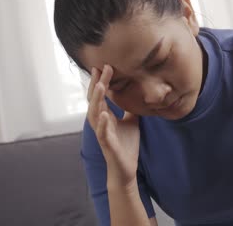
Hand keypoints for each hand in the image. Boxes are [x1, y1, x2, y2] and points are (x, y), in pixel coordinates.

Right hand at [87, 65, 140, 190]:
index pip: (101, 94)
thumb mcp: (132, 121)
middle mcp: (100, 122)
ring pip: (95, 113)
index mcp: (105, 115)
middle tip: (103, 67)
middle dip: (98, 83)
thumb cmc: (126, 144)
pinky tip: (105, 114)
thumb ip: (130, 107)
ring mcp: (102, 132)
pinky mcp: (107, 144)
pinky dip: (103, 123)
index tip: (105, 65)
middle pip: (95, 99)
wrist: (126, 167)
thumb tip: (137, 92)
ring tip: (101, 85)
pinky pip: (102, 132)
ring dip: (98, 99)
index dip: (102, 80)